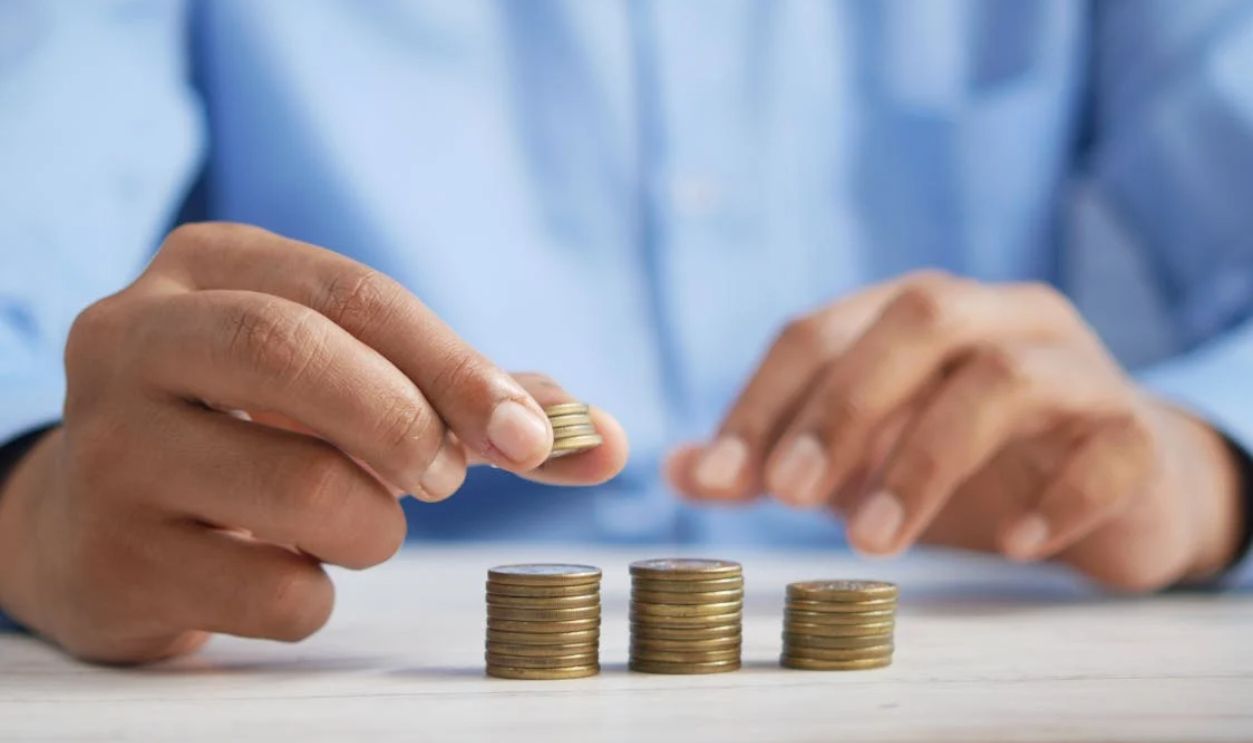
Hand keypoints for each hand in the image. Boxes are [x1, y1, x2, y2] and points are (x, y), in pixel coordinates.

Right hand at [0, 223, 626, 662]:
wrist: (99, 521)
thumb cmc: (257, 432)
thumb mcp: (346, 381)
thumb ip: (474, 402)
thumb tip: (607, 440)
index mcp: (209, 267)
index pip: (353, 293)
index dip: (456, 365)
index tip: (532, 436)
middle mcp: (135, 338)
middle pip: (294, 354)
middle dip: (406, 423)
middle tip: (444, 479)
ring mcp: (108, 449)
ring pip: (299, 489)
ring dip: (373, 526)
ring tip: (355, 523)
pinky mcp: (110, 558)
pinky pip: (272, 592)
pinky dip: (318, 595)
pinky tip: (284, 569)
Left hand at [668, 272, 1242, 590]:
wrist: (1117, 485)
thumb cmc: (969, 460)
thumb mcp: (861, 458)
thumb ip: (775, 459)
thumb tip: (678, 471)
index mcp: (915, 313)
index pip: (821, 329)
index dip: (763, 399)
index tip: (718, 477)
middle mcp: (996, 317)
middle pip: (917, 318)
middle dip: (843, 406)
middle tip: (789, 495)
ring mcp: (1075, 367)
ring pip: (1005, 378)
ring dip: (926, 459)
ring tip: (875, 542)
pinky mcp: (1136, 431)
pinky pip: (1108, 447)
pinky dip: (1056, 496)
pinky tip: (1012, 544)